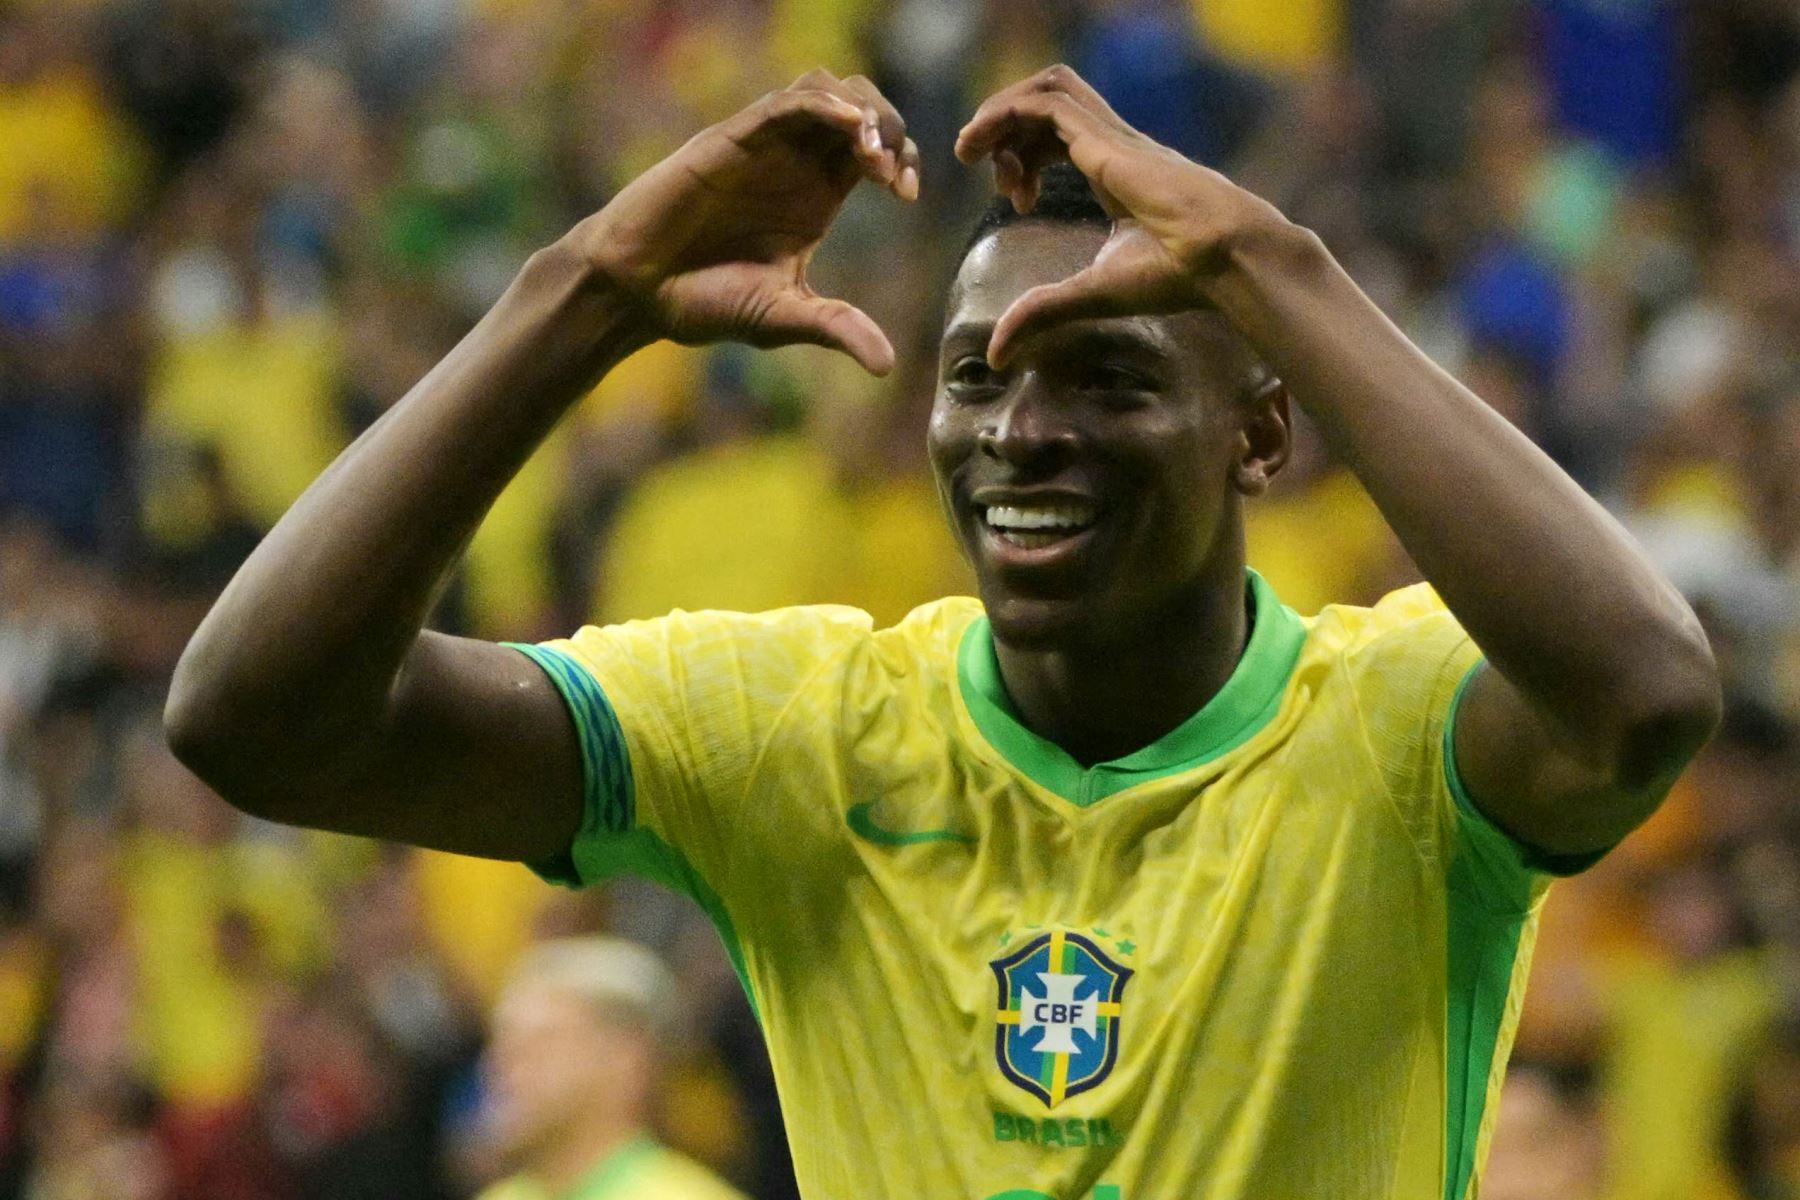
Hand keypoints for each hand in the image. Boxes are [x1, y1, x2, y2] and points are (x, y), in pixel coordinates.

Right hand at [573, 70, 919, 374]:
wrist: (638, 292)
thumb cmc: (704, 303)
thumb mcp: (783, 317)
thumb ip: (836, 328)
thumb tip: (887, 367)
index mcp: (816, 197)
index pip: (876, 151)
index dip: (902, 159)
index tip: (905, 195)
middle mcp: (794, 164)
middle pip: (861, 109)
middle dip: (890, 128)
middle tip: (890, 175)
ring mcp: (764, 147)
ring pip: (827, 90)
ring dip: (861, 111)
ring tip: (870, 157)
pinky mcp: (732, 139)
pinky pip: (788, 102)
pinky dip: (824, 104)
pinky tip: (848, 127)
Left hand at [954, 65, 1289, 367]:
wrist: (1222, 255)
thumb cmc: (1175, 274)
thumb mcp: (1090, 293)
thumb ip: (1041, 313)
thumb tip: (996, 357)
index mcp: (1115, 171)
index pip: (1061, 137)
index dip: (1025, 160)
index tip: (1018, 201)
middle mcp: (1111, 145)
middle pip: (1049, 104)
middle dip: (1006, 130)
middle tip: (989, 175)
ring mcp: (1109, 136)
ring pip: (1046, 89)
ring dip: (1000, 112)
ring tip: (969, 151)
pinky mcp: (1103, 137)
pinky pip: (1043, 102)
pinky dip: (1002, 113)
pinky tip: (979, 146)